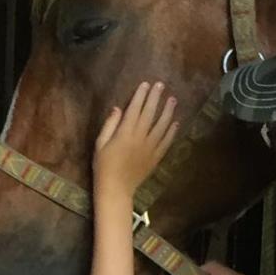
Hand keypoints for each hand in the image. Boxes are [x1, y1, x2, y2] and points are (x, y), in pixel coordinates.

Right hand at [92, 81, 180, 201]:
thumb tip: (118, 108)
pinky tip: (175, 122)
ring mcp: (150, 148)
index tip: (145, 84)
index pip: (135, 109)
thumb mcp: (100, 144)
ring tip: (172, 100)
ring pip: (161, 126)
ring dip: (167, 111)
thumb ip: (109, 125)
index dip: (140, 96)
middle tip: (161, 85)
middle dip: (155, 98)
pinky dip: (171, 132)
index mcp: (125, 133)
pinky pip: (166, 142)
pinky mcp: (156, 157)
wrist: (116, 189)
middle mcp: (140, 138)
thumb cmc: (103, 166)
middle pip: (150, 114)